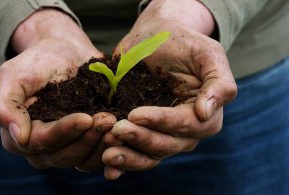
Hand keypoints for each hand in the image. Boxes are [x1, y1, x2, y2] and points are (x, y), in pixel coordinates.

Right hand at [0, 9, 115, 169]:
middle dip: (87, 138)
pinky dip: (111, 146)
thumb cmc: (36, 61)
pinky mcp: (85, 144)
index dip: (63, 132)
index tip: (85, 118)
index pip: (41, 142)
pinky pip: (98, 155)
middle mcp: (41, 149)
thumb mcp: (13, 75)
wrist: (63, 52)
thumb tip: (17, 136)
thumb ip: (6, 104)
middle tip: (108, 119)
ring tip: (117, 124)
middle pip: (64, 155)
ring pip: (83, 159)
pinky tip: (123, 131)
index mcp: (19, 137)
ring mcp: (65, 149)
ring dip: (102, 144)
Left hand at [102, 0, 236, 179]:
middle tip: (116, 130)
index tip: (135, 114)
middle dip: (140, 138)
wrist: (156, 38)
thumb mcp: (208, 54)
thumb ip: (218, 83)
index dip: (161, 121)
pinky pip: (134, 154)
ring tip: (107, 152)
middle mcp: (184, 132)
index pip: (185, 124)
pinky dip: (121, 165)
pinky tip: (108, 170)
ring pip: (148, 156)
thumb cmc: (184, 43)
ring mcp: (161, 136)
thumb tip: (206, 113)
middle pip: (165, 144)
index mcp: (204, 115)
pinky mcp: (141, 134)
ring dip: (128, 156)